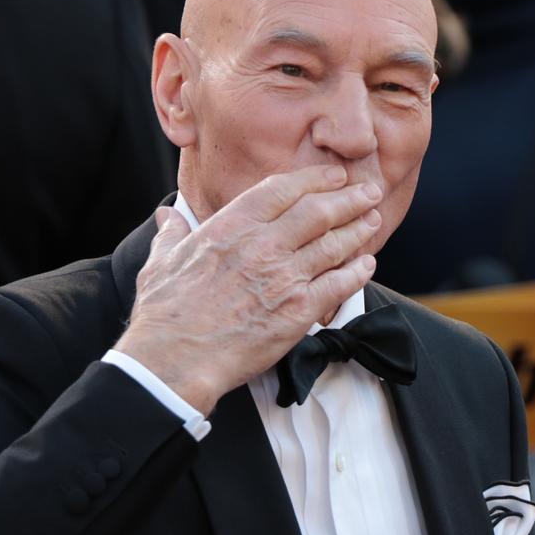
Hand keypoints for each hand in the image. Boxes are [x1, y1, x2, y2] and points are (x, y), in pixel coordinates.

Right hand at [115, 165, 379, 414]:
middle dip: (349, 198)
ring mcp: (284, 277)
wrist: (175, 359)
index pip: (282, 190)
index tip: (333, 176)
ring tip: (373, 221)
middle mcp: (263, 245)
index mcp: (231, 227)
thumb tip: (168, 218)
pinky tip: (366, 265)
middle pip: (318, 211)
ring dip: (358, 230)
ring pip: (333, 244)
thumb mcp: (161, 263)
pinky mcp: (298, 311)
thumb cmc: (165, 314)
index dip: (314, 179)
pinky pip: (338, 285)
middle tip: (369, 192)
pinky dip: (356, 272)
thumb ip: (172, 236)